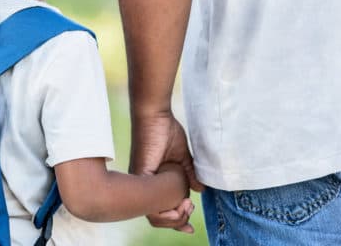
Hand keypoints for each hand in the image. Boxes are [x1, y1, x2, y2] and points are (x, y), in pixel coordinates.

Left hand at [131, 113, 204, 230]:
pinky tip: (182, 202)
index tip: (191, 227)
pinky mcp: (142, 173)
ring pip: (152, 214)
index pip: (162, 211)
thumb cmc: (165, 130)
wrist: (155, 114)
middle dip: (177, 221)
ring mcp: (141, 181)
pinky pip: (150, 201)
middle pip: (157, 218)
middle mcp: (144, 186)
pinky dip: (167, 207)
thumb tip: (199, 190)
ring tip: (188, 205)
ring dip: (174, 216)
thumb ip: (190, 173)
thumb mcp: (182, 157)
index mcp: (153, 182)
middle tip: (191, 209)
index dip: (177, 221)